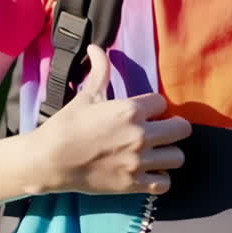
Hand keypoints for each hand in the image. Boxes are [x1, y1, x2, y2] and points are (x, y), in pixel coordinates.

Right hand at [21, 45, 190, 195]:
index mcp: (131, 110)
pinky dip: (160, 179)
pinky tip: (150, 173)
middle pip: (182, 129)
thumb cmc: (66, 126)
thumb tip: (97, 48)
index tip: (146, 113)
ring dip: (169, 154)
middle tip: (161, 132)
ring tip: (156, 154)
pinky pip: (165, 184)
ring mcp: (139, 161)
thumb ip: (100, 71)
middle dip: (174, 128)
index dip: (155, 107)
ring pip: (177, 157)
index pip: (163, 103)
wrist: (49, 161)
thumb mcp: (86, 96)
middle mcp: (141, 135)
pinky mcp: (134, 184)